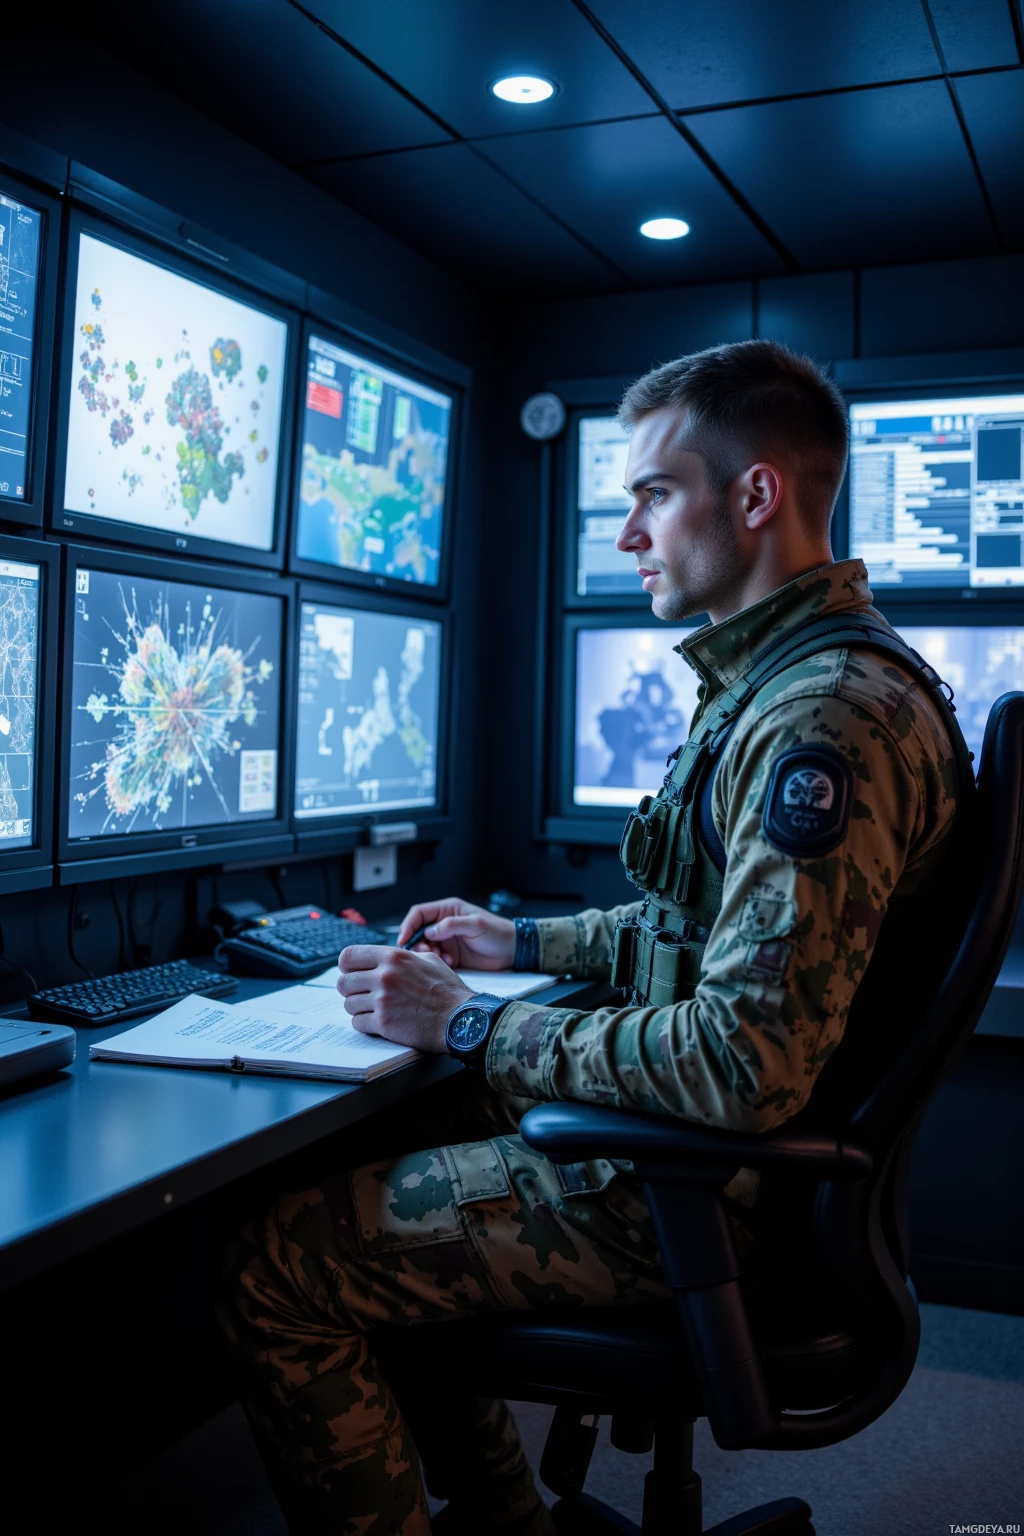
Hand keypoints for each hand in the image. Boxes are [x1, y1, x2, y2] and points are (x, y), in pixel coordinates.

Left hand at [337, 944, 473, 1052]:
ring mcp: (382, 1000)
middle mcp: (384, 976)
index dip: (347, 966)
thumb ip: (402, 956)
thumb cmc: (447, 990)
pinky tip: (379, 1021)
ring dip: (359, 1008)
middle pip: (344, 982)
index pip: (348, 956)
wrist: (459, 1018)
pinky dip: (365, 1024)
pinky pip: (357, 1023)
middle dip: (351, 989)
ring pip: (348, 1004)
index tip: (353, 973)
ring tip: (374, 1009)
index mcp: (393, 957)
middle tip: (362, 994)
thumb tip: (384, 956)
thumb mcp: (428, 959)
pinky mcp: (384, 1023)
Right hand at [395, 896, 514, 970]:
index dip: (408, 925)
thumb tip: (429, 931)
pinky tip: (450, 963)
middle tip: (426, 952)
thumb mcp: (476, 925)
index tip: (403, 940)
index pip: (419, 913)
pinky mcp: (450, 955)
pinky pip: (435, 959)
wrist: (513, 952)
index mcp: (447, 910)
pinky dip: (437, 962)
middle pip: (418, 931)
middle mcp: (444, 924)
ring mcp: (446, 940)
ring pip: (425, 946)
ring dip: (428, 954)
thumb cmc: (498, 932)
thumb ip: (452, 925)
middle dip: (417, 943)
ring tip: (441, 959)